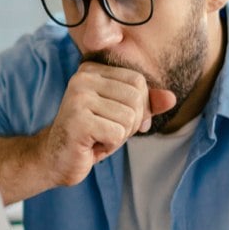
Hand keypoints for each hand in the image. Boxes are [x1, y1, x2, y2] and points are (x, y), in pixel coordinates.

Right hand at [41, 63, 176, 186]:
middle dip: (131, 123)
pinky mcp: (78, 120)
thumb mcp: (122, 115)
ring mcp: (78, 98)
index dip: (139, 106)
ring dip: (119, 135)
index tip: (118, 121)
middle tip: (107, 132)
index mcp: (92, 70)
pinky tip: (92, 144)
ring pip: (129, 117)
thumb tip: (171, 98)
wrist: (56, 159)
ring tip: (98, 137)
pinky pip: (118, 133)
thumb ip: (146, 104)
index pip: (138, 81)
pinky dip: (110, 145)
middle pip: (136, 98)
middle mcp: (82, 78)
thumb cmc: (91, 135)